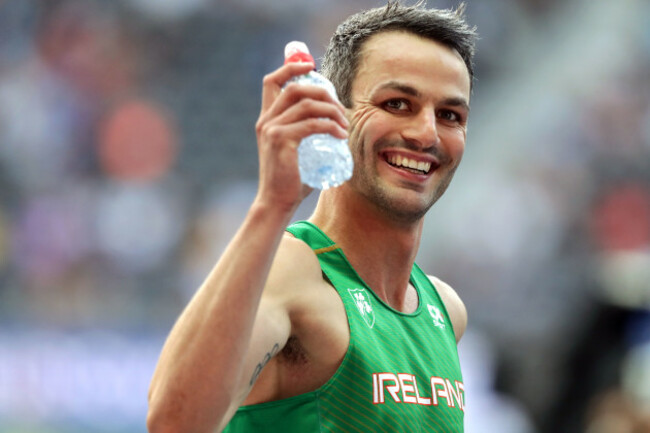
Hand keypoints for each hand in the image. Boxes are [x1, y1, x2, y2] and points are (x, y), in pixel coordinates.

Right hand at [254, 62, 348, 211]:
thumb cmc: (291, 180)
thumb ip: (306, 135)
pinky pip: (312, 124)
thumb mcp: (296, 151)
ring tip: (345, 125)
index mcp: (267, 119)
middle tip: (341, 108)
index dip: (291, 67)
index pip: (271, 81)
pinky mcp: (281, 141)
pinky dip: (331, 126)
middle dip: (323, 91)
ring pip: (308, 104)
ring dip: (332, 110)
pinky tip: (341, 135)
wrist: (276, 202)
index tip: (311, 65)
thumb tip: (335, 126)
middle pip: (295, 87)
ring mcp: (272, 129)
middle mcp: (266, 120)